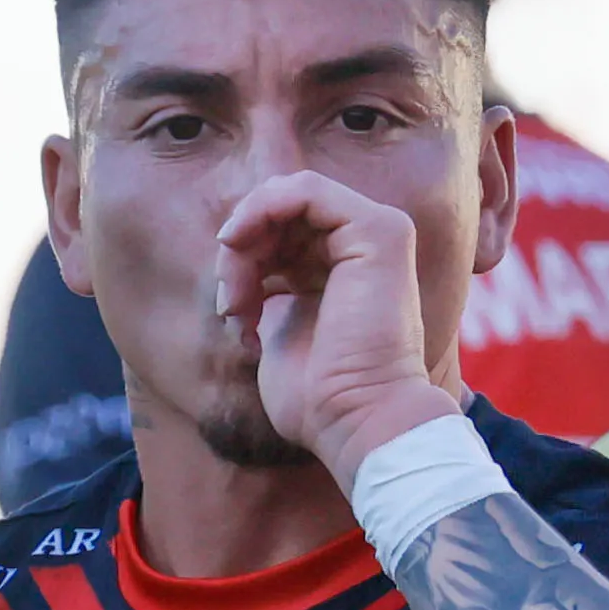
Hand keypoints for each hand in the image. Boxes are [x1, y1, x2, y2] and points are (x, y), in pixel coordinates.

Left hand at [217, 172, 455, 478]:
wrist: (356, 419)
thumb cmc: (318, 397)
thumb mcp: (277, 328)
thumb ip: (267, 289)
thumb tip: (236, 267)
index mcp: (343, 269)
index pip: (281, 232)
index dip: (243, 258)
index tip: (230, 310)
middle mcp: (363, 247)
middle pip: (280, 213)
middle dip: (239, 251)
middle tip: (229, 306)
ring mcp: (377, 233)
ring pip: (286, 198)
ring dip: (245, 241)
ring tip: (237, 298)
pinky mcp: (379, 230)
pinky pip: (306, 190)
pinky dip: (262, 210)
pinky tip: (238, 245)